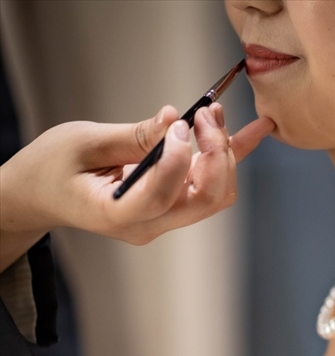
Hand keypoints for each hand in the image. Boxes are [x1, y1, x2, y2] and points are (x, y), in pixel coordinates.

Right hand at [0, 104, 274, 267]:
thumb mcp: (83, 144)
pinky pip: (210, 184)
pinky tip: (256, 131)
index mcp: (119, 216)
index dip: (181, 157)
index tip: (184, 121)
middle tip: (206, 114)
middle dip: (216, 153)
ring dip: (224, 152)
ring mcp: (165, 218)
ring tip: (214, 113)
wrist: (41, 193)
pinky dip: (230, 157)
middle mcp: (149, 225)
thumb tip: (176, 119)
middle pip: (206, 198)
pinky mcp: (173, 205)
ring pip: (215, 193)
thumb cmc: (52, 169)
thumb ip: (133, 136)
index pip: (165, 194)